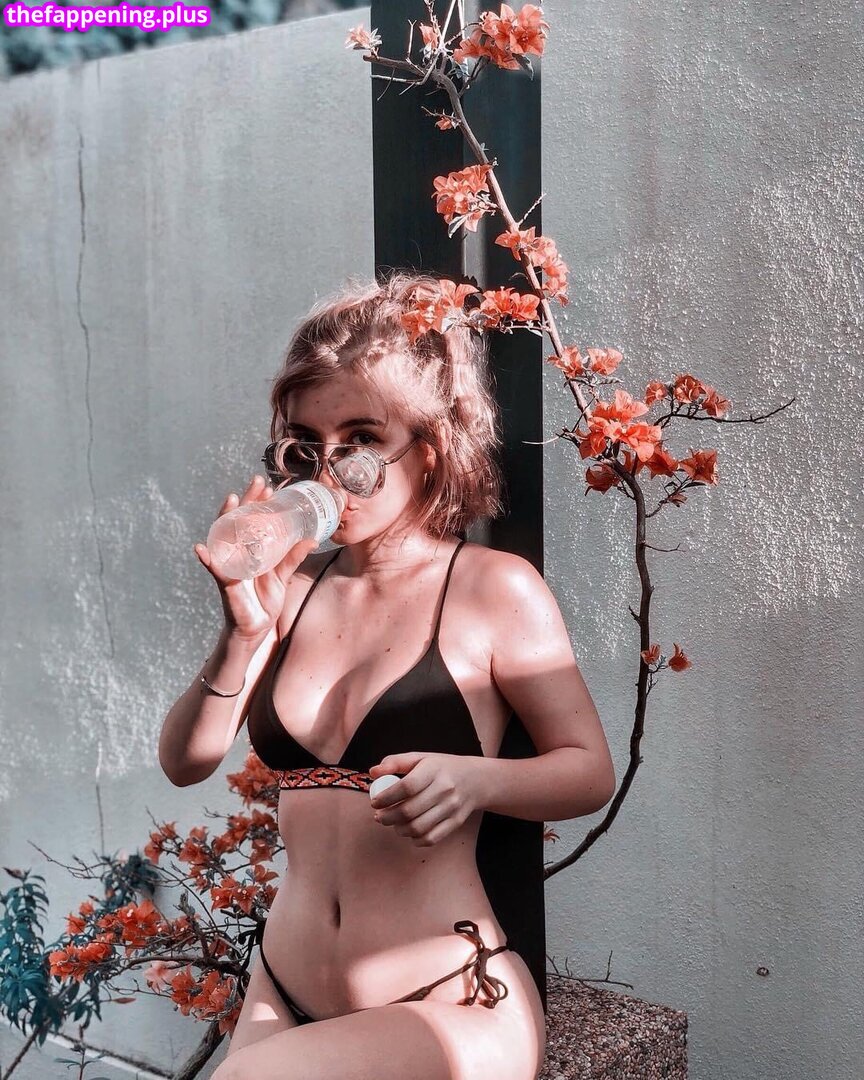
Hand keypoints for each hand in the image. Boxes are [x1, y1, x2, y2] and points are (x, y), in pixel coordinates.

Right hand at [194, 475, 317, 641]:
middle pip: (238, 520)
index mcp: (250, 549)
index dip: (258, 502)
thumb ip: (293, 558)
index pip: (251, 520)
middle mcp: (237, 552)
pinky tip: (201, 549)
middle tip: (258, 482)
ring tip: (231, 501)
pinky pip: (214, 569)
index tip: (269, 486)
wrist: (256, 629)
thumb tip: (312, 539)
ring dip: (226, 518)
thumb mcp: (282, 576)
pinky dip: (207, 559)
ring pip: (224, 537)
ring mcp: (229, 565)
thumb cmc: (265, 600)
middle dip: (246, 500)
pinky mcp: (225, 583)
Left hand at [368, 753, 484, 846]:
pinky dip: (415, 839)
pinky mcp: (456, 822)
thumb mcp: (421, 757)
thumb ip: (395, 762)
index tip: (375, 802)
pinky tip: (408, 831)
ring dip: (399, 829)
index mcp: (434, 769)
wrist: (476, 780)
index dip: (386, 797)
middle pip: (410, 810)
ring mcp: (452, 807)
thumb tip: (373, 772)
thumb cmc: (442, 768)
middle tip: (379, 816)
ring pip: (418, 827)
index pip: (407, 786)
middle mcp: (445, 789)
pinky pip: (431, 838)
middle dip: (387, 817)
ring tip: (393, 823)